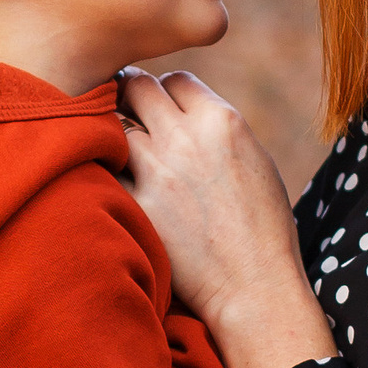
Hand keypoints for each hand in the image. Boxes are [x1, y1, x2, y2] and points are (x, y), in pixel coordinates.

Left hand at [118, 69, 339, 367]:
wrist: (255, 288)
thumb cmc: (264, 230)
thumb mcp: (256, 162)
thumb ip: (218, 129)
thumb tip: (185, 110)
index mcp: (223, 121)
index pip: (175, 79)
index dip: (164, 91)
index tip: (158, 109)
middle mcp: (188, 137)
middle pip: (136, 86)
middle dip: (128, 96)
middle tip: (121, 114)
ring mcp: (158, 172)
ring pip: (112, 121)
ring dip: (109, 130)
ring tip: (110, 144)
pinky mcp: (137, 206)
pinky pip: (103, 168)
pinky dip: (103, 169)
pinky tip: (104, 180)